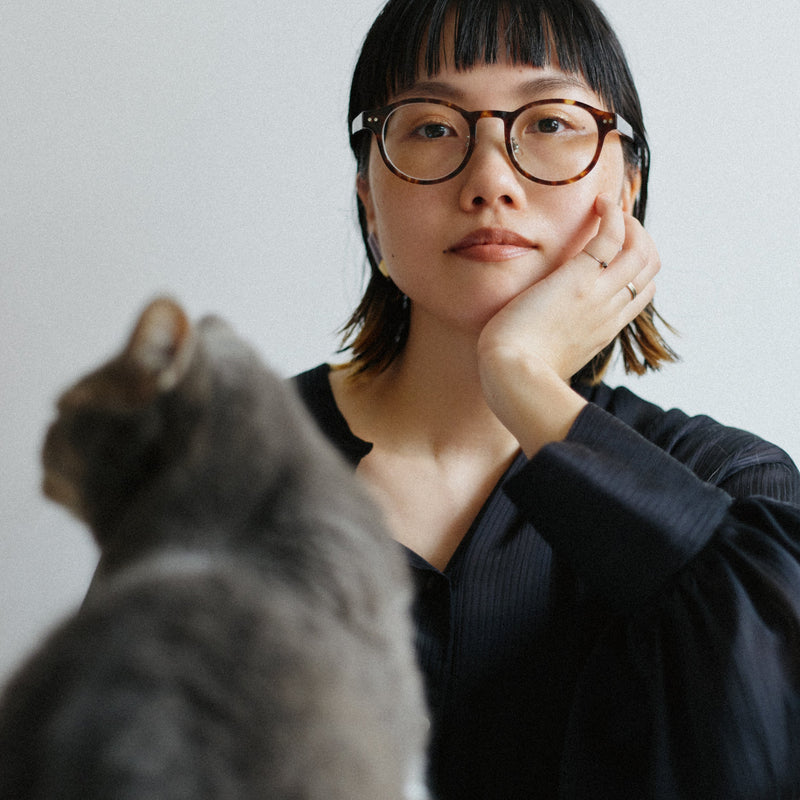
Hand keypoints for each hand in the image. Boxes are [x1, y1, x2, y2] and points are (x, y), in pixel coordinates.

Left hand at [476, 193, 660, 453]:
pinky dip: (613, 213)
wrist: (512, 376)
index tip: (616, 250)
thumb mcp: (545, 358)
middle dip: (639, 238)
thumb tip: (537, 342)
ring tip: (606, 209)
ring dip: (629, 222)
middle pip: (649, 268)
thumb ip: (551, 344)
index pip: (640, 293)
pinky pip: (613, 235)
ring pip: (641, 250)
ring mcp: (600, 294)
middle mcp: (610, 311)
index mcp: (604, 331)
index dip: (635, 267)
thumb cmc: (516, 373)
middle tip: (614, 222)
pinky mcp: (580, 278)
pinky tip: (598, 203)